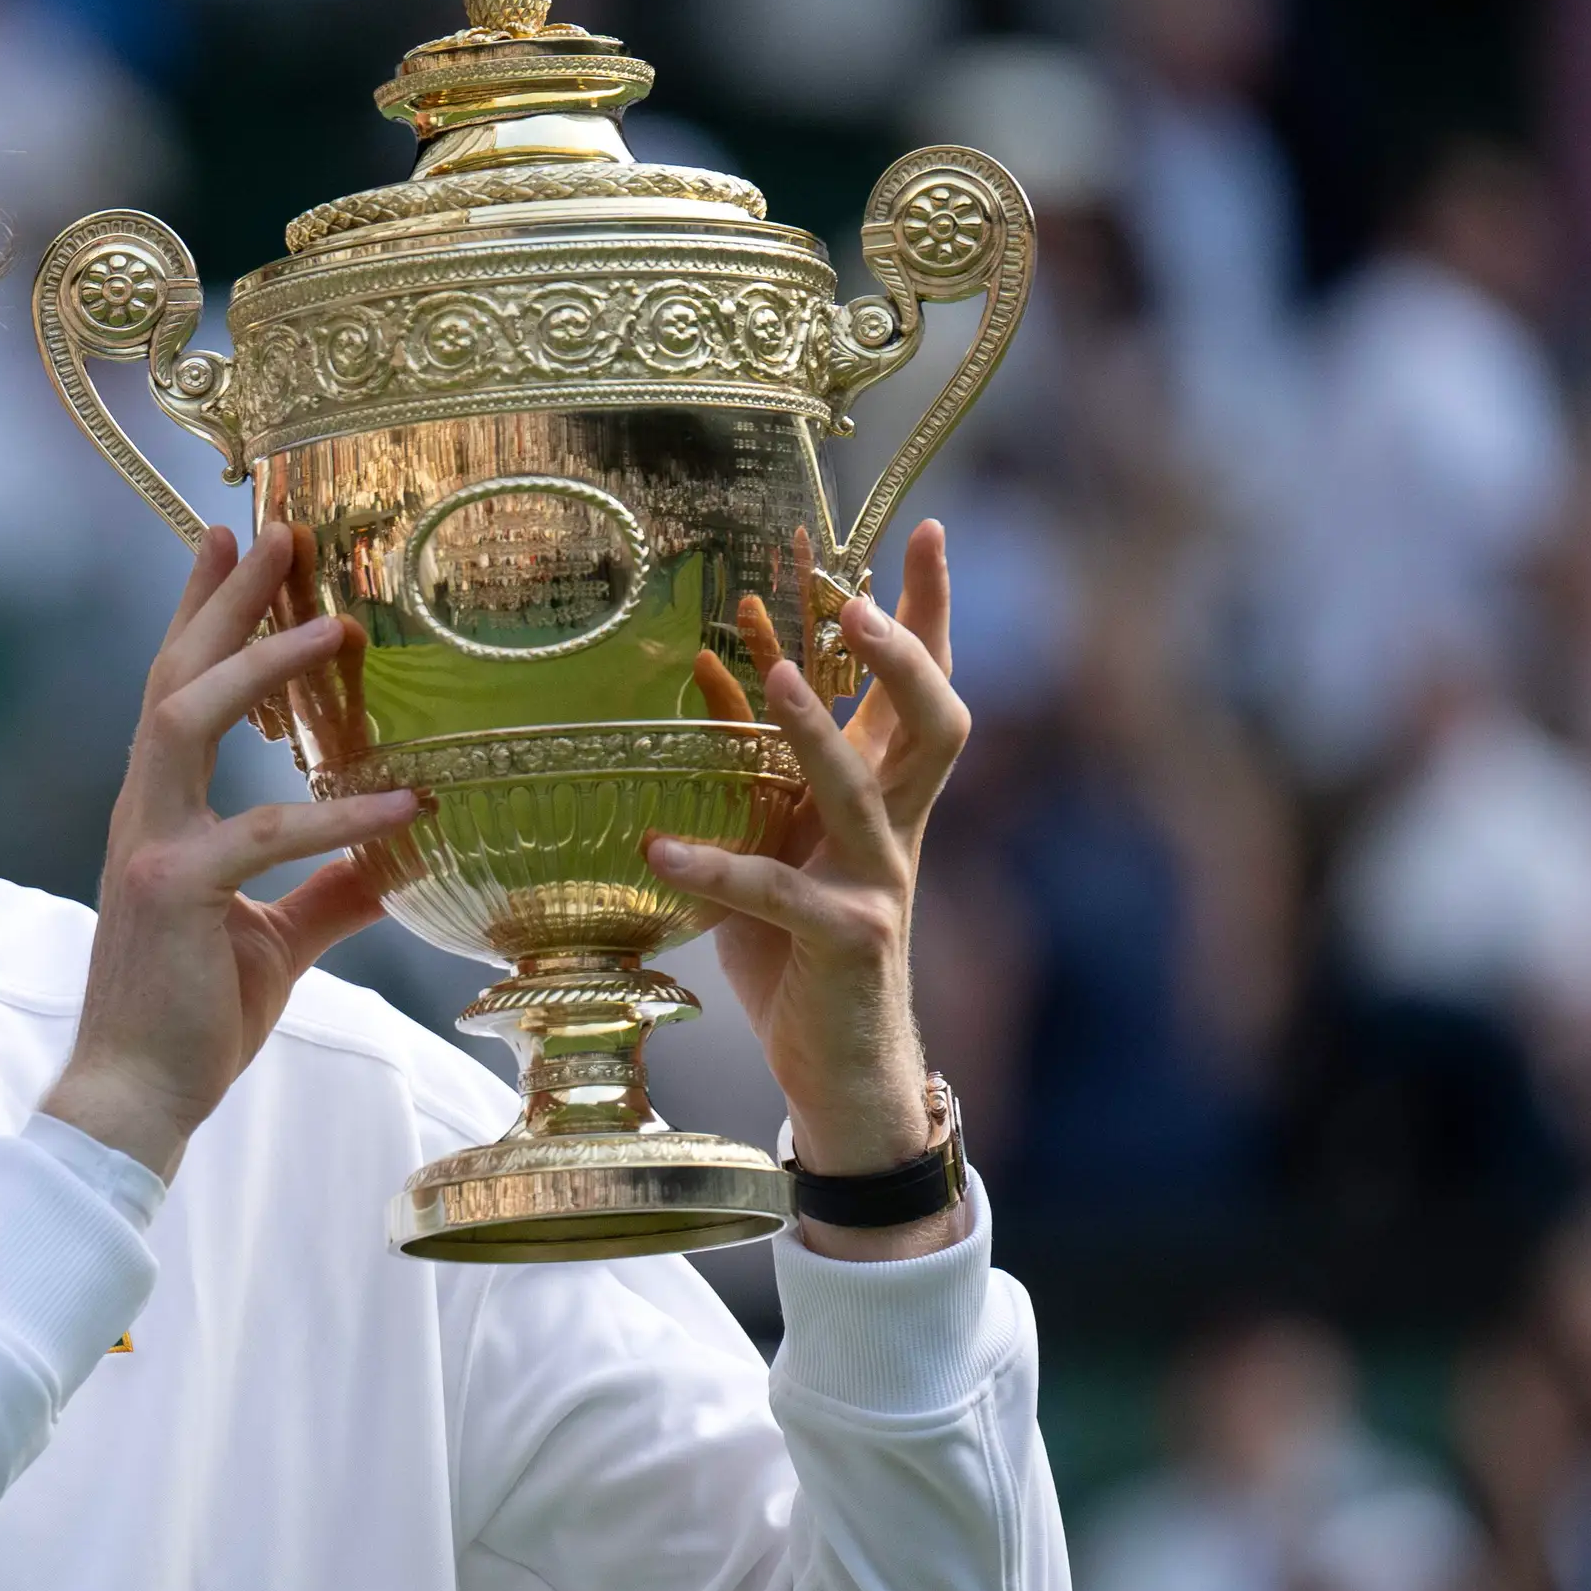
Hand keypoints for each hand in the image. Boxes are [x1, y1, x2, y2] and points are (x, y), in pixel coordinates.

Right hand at [44, 525, 422, 1180]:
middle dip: (224, 600)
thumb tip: (399, 858)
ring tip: (332, 622)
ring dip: (258, 664)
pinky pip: (262, 833)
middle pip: (176, 677)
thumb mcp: (274, 941)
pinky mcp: (174, 893)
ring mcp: (152, 847)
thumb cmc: (194, 1022)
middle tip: (275, 530)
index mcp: (163, 815)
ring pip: (188, 721)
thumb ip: (329, 891)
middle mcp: (146, 813)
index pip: (178, 691)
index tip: (229, 541)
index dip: (203, 615)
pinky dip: (335, 811)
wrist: (137, 1101)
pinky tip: (405, 796)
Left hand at [647, 522, 971, 1241]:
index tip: (920, 527)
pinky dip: (716, 868)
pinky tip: (657, 848)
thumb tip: (712, 660)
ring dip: (815, 730)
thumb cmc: (799, 943)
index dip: (928, 607)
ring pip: (864, 791)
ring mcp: (879, 882)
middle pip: (933, 718)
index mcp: (885, 792)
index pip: (922, 682)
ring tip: (761, 674)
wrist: (840, 1062)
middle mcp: (898, 826)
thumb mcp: (773, 833)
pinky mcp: (845, 940)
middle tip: (851, 595)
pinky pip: (778, 894)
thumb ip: (752, 758)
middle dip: (903, 649)